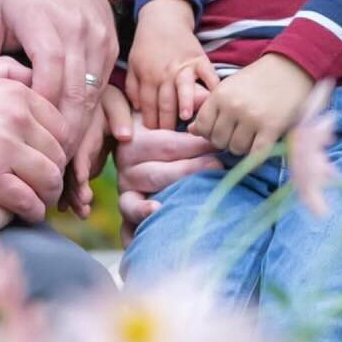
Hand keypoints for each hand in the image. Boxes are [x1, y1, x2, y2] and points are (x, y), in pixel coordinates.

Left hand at [0, 0, 117, 154]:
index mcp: (45, 22)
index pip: (50, 71)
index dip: (42, 107)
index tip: (29, 137)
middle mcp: (78, 32)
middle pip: (76, 91)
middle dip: (64, 132)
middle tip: (49, 165)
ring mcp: (99, 40)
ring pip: (94, 95)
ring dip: (80, 130)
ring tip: (63, 160)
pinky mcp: (112, 47)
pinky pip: (103, 89)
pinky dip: (90, 115)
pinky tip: (76, 137)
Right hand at [0, 59, 65, 222]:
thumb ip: (11, 71)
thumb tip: (38, 79)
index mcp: (17, 92)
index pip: (62, 126)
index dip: (60, 147)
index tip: (49, 160)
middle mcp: (16, 117)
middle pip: (58, 154)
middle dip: (56, 172)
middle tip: (45, 184)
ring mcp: (2, 147)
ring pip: (48, 178)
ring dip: (47, 194)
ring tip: (38, 200)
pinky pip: (26, 199)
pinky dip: (32, 210)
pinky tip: (28, 213)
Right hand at [109, 87, 221, 241]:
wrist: (128, 138)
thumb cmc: (160, 125)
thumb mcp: (169, 107)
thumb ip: (190, 100)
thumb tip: (208, 97)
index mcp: (134, 142)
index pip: (166, 144)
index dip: (193, 144)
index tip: (217, 144)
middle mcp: (125, 169)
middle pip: (155, 173)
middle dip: (187, 170)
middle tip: (216, 167)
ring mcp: (125, 193)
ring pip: (134, 201)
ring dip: (148, 208)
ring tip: (162, 208)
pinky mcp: (126, 215)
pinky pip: (126, 229)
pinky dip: (132, 237)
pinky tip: (140, 244)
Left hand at [124, 0, 219, 129]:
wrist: (164, 19)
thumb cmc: (147, 45)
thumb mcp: (133, 63)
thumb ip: (133, 87)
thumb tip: (138, 109)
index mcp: (147, 75)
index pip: (147, 105)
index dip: (150, 122)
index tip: (155, 137)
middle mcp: (164, 72)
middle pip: (165, 102)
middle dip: (167, 122)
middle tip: (171, 139)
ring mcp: (184, 66)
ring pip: (183, 88)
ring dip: (185, 103)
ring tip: (188, 119)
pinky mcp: (200, 59)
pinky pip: (209, 75)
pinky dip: (213, 87)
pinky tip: (216, 101)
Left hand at [192, 53, 314, 159]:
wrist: (291, 68)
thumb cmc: (258, 79)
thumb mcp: (229, 87)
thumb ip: (211, 108)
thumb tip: (192, 129)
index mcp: (220, 95)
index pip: (202, 126)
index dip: (208, 132)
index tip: (219, 129)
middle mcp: (233, 107)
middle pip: (217, 140)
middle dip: (225, 141)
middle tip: (237, 134)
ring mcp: (252, 118)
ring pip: (235, 149)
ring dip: (242, 147)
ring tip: (250, 136)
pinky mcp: (271, 128)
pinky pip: (256, 153)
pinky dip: (256, 154)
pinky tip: (260, 145)